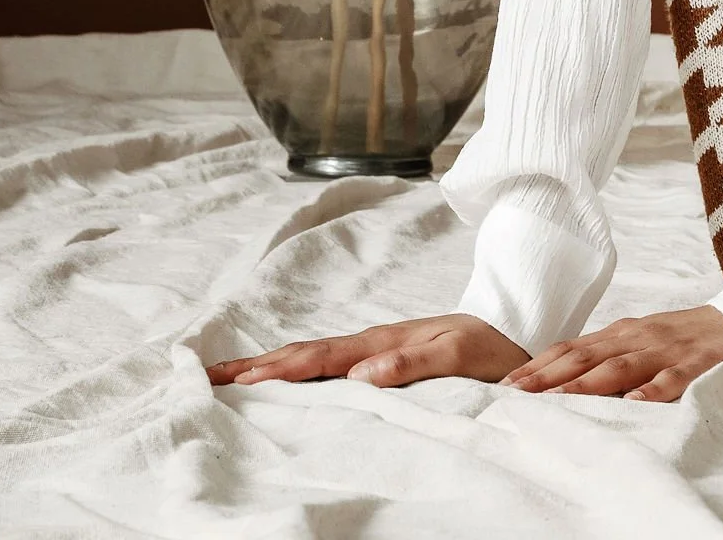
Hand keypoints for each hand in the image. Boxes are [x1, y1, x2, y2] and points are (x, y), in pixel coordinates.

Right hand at [207, 313, 527, 387]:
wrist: (517, 337)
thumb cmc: (491, 352)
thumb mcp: (460, 357)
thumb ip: (414, 364)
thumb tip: (361, 372)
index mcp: (384, 343)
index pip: (320, 358)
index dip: (279, 371)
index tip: (238, 382)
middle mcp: (371, 344)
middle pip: (304, 355)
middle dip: (255, 367)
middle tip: (205, 377)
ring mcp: (374, 351)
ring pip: (311, 360)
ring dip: (268, 369)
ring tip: (225, 381)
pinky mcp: (381, 362)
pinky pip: (329, 367)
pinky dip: (296, 372)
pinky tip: (280, 385)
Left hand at [500, 305, 722, 401]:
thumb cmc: (685, 338)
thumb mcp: (640, 341)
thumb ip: (605, 356)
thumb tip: (557, 380)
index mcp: (623, 333)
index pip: (572, 348)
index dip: (538, 366)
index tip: (505, 387)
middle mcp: (639, 338)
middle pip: (588, 355)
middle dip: (549, 376)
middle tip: (514, 395)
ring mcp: (668, 350)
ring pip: (623, 366)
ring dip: (589, 382)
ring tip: (560, 399)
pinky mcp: (699, 364)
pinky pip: (675, 379)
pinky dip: (654, 390)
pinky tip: (636, 403)